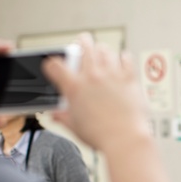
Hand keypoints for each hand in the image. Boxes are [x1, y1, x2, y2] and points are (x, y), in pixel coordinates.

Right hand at [42, 34, 150, 151]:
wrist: (125, 139)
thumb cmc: (101, 135)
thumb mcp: (75, 127)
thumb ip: (63, 117)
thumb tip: (56, 114)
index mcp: (75, 87)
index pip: (55, 65)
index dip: (51, 63)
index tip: (54, 65)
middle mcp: (93, 76)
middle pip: (84, 45)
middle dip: (81, 42)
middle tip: (81, 43)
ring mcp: (112, 75)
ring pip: (105, 49)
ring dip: (101, 49)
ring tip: (100, 52)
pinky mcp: (129, 78)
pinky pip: (126, 58)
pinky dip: (123, 57)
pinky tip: (122, 59)